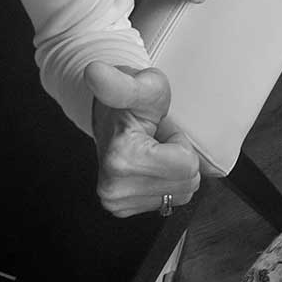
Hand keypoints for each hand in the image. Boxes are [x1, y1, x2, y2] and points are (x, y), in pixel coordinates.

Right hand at [85, 60, 199, 217]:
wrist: (109, 113)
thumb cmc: (134, 99)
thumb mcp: (142, 85)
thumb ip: (120, 83)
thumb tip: (94, 72)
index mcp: (119, 159)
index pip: (187, 165)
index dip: (178, 141)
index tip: (158, 129)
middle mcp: (113, 188)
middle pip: (187, 182)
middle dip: (178, 157)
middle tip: (156, 139)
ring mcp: (116, 202)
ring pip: (182, 194)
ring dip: (174, 170)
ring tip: (152, 150)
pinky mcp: (123, 210)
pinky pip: (171, 202)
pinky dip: (167, 182)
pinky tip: (150, 165)